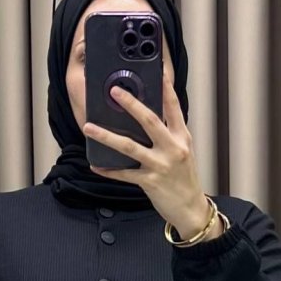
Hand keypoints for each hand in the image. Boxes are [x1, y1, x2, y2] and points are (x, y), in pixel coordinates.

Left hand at [82, 70, 220, 240]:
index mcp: (181, 137)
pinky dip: (108, 170)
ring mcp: (161, 165)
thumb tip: (146, 117)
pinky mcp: (150, 182)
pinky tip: (95, 165)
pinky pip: (124, 174)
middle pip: (149, 120)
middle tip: (114, 90)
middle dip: (131, 104)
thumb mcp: (182, 152)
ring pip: (129, 146)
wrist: (191, 209)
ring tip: (89, 127)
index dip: (165, 87)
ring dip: (106, 136)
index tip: (157, 70)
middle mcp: (173, 148)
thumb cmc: (184, 179)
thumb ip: (168, 134)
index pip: (173, 107)